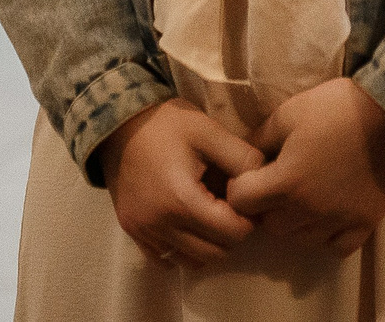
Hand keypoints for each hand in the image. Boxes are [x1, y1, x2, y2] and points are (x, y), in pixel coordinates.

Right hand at [99, 100, 265, 267]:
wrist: (119, 123)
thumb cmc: (168, 124)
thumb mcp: (210, 132)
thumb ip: (243, 158)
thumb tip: (265, 183)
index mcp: (182, 199)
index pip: (231, 233)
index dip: (246, 219)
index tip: (244, 201)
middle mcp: (160, 224)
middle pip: (214, 252)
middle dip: (230, 234)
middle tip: (229, 208)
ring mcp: (143, 231)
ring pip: (191, 261)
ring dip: (208, 245)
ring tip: (209, 215)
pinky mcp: (132, 231)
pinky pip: (164, 260)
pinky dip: (182, 250)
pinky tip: (187, 225)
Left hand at [226, 78, 384, 253]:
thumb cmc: (337, 107)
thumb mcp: (290, 112)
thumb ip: (259, 138)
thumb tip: (241, 155)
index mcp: (287, 181)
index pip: (242, 201)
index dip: (240, 186)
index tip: (251, 174)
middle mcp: (309, 209)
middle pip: (269, 225)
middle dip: (266, 206)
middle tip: (277, 183)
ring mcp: (338, 221)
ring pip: (299, 239)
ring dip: (294, 222)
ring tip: (303, 197)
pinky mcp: (364, 225)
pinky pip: (336, 247)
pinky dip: (327, 236)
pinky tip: (328, 215)